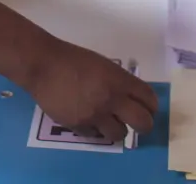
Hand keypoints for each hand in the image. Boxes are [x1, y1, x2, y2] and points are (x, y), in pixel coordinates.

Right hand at [25, 38, 157, 141]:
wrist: (43, 65)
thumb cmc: (73, 59)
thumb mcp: (103, 64)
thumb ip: (118, 81)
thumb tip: (129, 97)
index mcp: (119, 80)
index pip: (149, 99)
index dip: (152, 106)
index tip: (149, 109)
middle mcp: (111, 99)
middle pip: (143, 123)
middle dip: (144, 125)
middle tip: (138, 124)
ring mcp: (95, 114)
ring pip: (120, 134)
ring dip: (118, 129)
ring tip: (111, 122)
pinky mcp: (79, 126)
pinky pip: (96, 136)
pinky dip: (96, 130)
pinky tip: (90, 120)